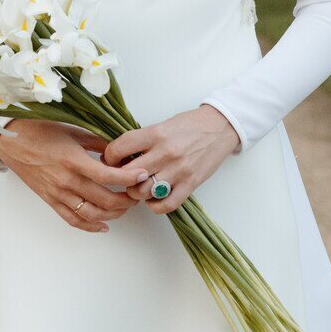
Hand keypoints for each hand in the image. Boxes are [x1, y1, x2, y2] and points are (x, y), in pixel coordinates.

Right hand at [0, 120, 142, 232]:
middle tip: (137, 194)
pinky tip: (104, 225)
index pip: (107, 176)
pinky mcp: (50, 200)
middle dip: (126, 200)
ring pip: (92, 214)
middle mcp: (66, 180)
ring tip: (124, 207)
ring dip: (113, 214)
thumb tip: (120, 150)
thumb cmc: (40, 131)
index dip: (128, 178)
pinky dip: (90, 226)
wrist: (11, 141)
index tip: (142, 175)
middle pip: (104, 200)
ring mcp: (58, 193)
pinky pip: (73, 219)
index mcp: (73, 160)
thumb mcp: (72, 130)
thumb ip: (97, 142)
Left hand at [103, 106, 240, 214]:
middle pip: (128, 175)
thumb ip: (143, 140)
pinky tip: (153, 199)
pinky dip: (155, 206)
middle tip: (121, 177)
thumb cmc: (189, 125)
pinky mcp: (191, 184)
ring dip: (136, 193)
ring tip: (138, 187)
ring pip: (143, 192)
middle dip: (120, 178)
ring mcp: (178, 170)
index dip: (110, 156)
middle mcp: (165, 152)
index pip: (120, 148)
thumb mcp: (162, 125)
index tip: (110, 160)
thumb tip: (120, 156)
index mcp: (155, 133)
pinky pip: (166, 204)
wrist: (220, 127)